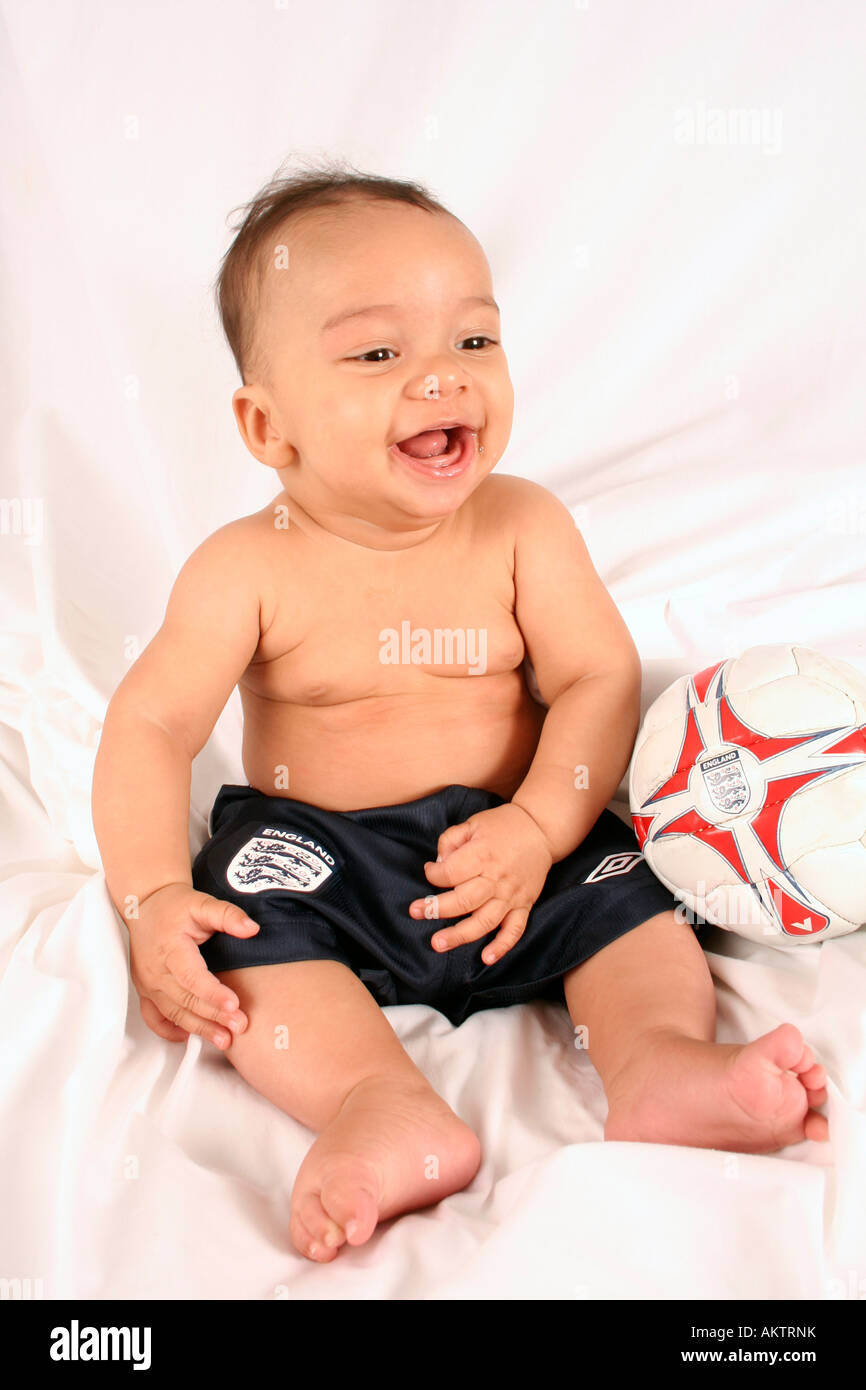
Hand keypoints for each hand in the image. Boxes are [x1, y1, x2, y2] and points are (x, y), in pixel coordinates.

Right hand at [127, 883, 259, 1049]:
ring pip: (173, 1013)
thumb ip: (228, 915)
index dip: (213, 993)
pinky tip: (189, 1037)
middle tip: (240, 1025)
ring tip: (224, 1040)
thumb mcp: (203, 903)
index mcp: (169, 948)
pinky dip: (170, 1030)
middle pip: (186, 1000)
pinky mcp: (144, 991)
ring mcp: (147, 983)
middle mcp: (154, 970)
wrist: (146, 905)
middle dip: (214, 1016)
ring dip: (198, 1028)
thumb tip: (252, 929)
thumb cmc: (175, 905)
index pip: (192, 977)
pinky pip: (154, 1018)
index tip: (234, 1004)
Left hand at [408, 803, 553, 964]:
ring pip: (484, 921)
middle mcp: (496, 878)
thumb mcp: (472, 823)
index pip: (450, 873)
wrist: (541, 829)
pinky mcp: (524, 905)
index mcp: (482, 855)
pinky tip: (486, 958)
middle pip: (463, 900)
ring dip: (460, 935)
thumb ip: (450, 841)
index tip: (430, 872)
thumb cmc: (503, 826)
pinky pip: (514, 930)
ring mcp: (511, 895)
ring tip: (438, 944)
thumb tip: (438, 864)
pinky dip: (501, 946)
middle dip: (436, 909)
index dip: (433, 874)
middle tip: (417, 913)